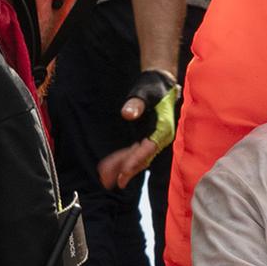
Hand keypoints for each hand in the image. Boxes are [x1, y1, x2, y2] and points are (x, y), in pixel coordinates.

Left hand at [97, 69, 181, 188]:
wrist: (160, 83)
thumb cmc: (153, 87)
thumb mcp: (144, 92)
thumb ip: (136, 103)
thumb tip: (127, 114)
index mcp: (163, 129)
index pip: (148, 149)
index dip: (134, 161)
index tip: (122, 173)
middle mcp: (159, 137)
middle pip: (141, 158)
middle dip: (124, 170)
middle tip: (107, 182)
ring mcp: (152, 139)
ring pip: (136, 158)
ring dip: (120, 168)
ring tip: (104, 179)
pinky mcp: (145, 138)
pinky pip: (133, 152)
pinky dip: (121, 160)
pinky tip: (109, 167)